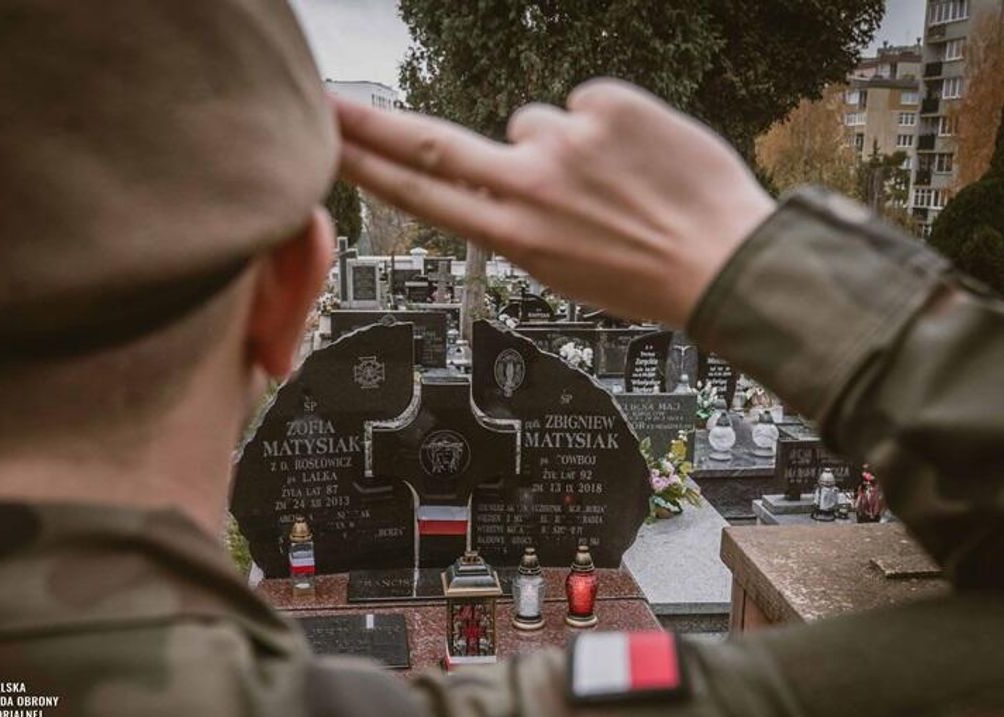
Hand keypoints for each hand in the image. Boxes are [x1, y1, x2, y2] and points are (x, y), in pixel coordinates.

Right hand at [335, 78, 775, 326]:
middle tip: (331, 102)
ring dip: (565, 144)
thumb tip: (504, 162)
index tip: (327, 143)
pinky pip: (587, 104)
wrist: (727, 260)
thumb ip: (517, 219)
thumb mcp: (560, 269)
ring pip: (536, 122)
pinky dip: (608, 127)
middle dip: (372, 125)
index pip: (422, 195)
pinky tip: (638, 160)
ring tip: (614, 181)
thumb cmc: (646, 274)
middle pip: (432, 144)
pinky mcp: (607, 104)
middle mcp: (528, 186)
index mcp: (513, 237)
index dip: (366, 166)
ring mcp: (566, 141)